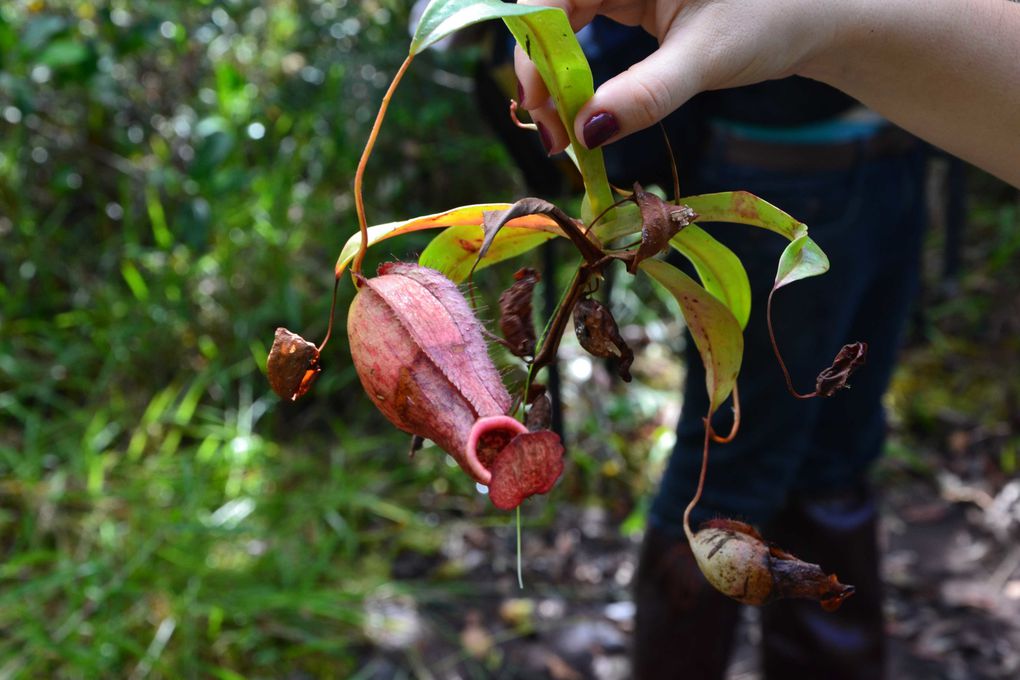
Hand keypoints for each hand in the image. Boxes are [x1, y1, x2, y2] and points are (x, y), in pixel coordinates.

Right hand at [515, 0, 842, 151]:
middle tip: (550, 132)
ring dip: (554, 75)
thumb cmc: (774, 17)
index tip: (540, 107)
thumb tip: (586, 134)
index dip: (533, 51)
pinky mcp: (627, 0)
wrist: (816, 14)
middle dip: (540, 70)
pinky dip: (575, 71)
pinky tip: (579, 104)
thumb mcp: (707, 58)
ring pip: (559, 24)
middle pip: (546, 11)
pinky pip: (581, 30)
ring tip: (562, 126)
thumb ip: (645, 94)